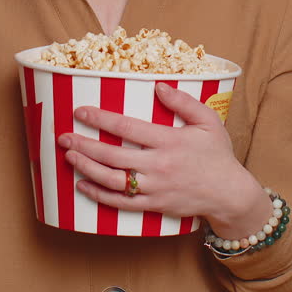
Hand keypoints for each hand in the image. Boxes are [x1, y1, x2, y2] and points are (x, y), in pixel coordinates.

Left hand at [56, 83, 260, 223]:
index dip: (100, 119)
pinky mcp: (154, 205)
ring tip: (68, 156)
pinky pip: (121, 202)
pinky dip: (99, 194)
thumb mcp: (208, 121)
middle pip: (112, 155)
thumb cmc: (218, 155)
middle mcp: (158, 165)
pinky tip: (82, 185)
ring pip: (112, 179)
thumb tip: (158, 86)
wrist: (229, 193)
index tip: (80, 112)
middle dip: (83, 145)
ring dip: (86, 168)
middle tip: (62, 137)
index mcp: (169, 141)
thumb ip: (183, 102)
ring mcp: (154, 188)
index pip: (127, 127)